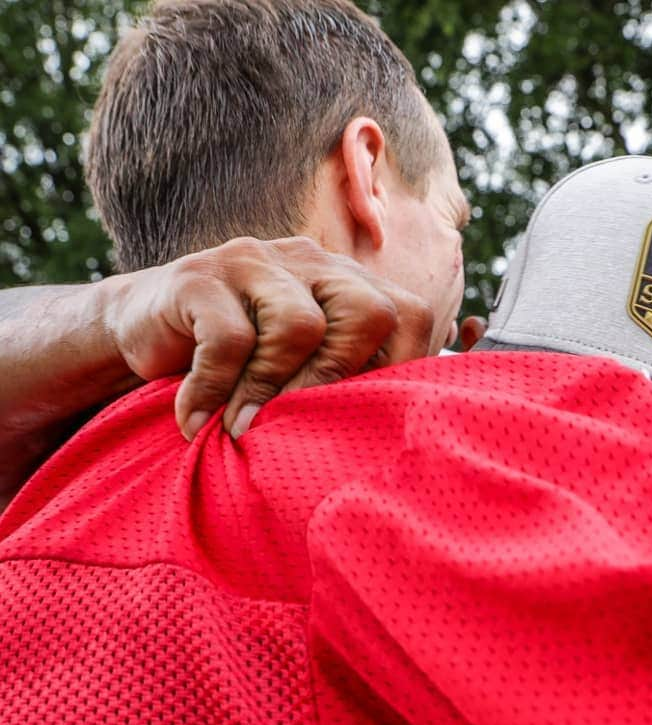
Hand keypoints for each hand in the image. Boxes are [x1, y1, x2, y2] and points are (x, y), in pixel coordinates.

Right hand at [101, 235, 435, 438]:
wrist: (140, 332)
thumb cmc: (239, 367)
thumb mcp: (302, 372)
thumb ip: (348, 381)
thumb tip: (402, 433)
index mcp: (347, 285)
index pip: (409, 316)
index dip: (404, 372)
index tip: (373, 425)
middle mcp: (310, 264)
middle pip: (368, 312)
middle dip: (341, 380)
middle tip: (303, 426)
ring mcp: (255, 263)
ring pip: (300, 326)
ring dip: (272, 392)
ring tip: (242, 431)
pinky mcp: (199, 278)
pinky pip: (229, 342)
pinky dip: (215, 391)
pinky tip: (198, 421)